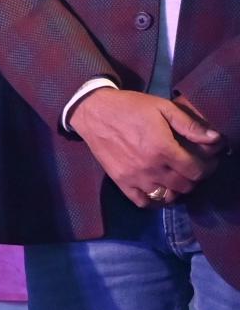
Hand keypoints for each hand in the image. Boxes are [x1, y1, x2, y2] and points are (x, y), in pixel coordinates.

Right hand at [67, 87, 221, 206]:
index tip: (205, 162)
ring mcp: (135, 177)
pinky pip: (143, 201)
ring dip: (176, 190)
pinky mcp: (121, 182)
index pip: (196, 171)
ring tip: (175, 179)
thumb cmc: (131, 107)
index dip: (206, 168)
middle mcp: (151, 167)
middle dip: (192, 179)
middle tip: (190, 168)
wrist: (94, 112)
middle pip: (184, 186)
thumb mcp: (163, 108)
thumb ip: (190, 125)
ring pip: (166, 196)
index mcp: (163, 148)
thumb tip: (216, 139)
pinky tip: (157, 189)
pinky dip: (154, 200)